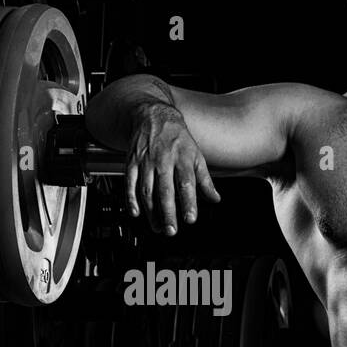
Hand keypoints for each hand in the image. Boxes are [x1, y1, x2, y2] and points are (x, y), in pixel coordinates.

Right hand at [126, 103, 220, 234]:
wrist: (153, 116)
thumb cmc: (177, 138)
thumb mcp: (196, 155)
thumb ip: (205, 179)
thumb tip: (215, 198)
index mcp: (183, 158)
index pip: (186, 183)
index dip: (189, 202)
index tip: (190, 218)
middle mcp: (164, 160)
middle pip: (165, 190)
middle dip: (168, 212)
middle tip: (171, 230)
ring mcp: (146, 162)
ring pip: (147, 190)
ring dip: (151, 212)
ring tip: (158, 227)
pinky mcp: (132, 162)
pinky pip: (130, 183)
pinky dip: (131, 199)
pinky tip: (136, 212)